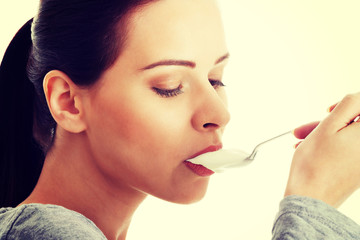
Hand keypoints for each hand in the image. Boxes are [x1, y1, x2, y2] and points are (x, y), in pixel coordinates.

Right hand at [285, 93, 359, 207]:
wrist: (310, 199)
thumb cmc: (315, 167)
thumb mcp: (328, 126)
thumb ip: (349, 105)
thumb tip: (358, 98)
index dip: (351, 103)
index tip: (332, 109)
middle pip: (354, 123)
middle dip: (330, 121)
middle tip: (308, 127)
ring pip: (346, 135)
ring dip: (325, 133)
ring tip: (301, 140)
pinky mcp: (357, 169)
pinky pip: (346, 148)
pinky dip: (329, 145)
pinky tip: (310, 148)